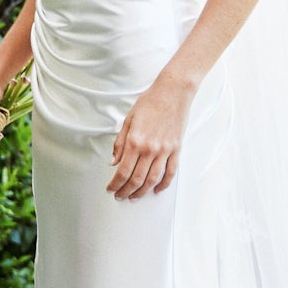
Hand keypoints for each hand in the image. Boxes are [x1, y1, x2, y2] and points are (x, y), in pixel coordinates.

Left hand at [107, 74, 194, 198]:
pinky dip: (163, 184)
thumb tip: (113, 161)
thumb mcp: (128, 120)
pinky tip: (156, 189)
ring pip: (152, 180)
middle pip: (137, 179)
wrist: (173, 92)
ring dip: (142, 191)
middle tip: (120, 195)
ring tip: (135, 196)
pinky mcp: (176, 149)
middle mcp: (150, 149)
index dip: (115, 184)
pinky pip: (170, 172)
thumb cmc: (150, 102)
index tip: (111, 188)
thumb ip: (119, 143)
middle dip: (126, 191)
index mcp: (135, 141)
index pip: (123, 171)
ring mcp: (165, 151)